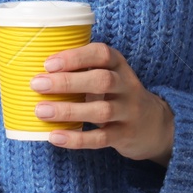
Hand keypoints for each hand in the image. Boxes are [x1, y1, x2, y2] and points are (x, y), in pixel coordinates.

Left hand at [30, 42, 174, 164]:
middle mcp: (127, 86)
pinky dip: (76, 138)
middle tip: (37, 84)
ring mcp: (129, 112)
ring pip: (100, 110)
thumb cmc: (117, 95)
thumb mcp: (109, 76)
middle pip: (101, 80)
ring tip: (41, 111)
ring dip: (68, 110)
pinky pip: (100, 138)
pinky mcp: (125, 136)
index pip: (102, 54)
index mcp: (119, 65)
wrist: (154, 126)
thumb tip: (38, 72)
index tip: (48, 63)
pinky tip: (55, 137)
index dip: (76, 57)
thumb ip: (82, 71)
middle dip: (67, 82)